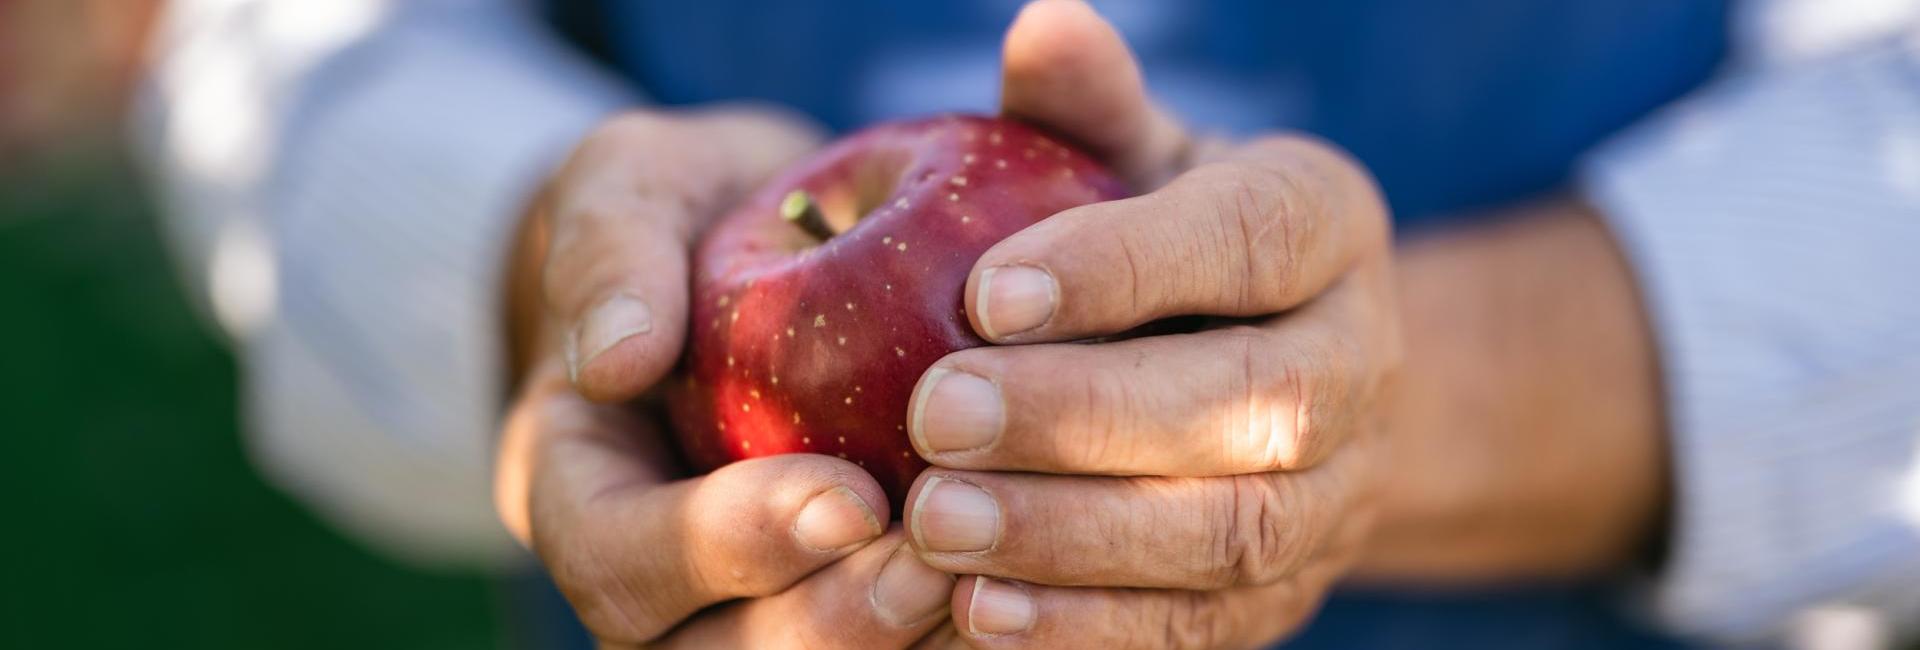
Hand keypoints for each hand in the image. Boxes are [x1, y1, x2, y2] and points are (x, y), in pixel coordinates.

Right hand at [495, 109, 958, 647]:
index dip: (724, 547)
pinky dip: (964, 624)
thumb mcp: (634, 187)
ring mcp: (750, 603)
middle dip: (832, 621)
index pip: (618, 559)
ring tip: (1000, 572)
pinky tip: (1041, 579)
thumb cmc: (691, 207)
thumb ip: (611, 252)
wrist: (777, 241)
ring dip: (902, 636)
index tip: (846, 498)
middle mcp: (659, 580)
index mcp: (581, 491)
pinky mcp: (846, 595)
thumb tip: (615, 360)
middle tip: (937, 561)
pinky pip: (898, 640)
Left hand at [902, 2, 1399, 646]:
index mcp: (1328, 224)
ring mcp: (1340, 492)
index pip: (1249, 240)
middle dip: (1088, 417)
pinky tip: (980, 615)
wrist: (1285, 373)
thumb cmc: (1170, 241)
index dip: (1125, 269)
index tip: (983, 293)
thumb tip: (1044, 28)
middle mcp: (1362, 359)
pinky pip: (1206, 626)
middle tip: (934, 416)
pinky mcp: (1288, 594)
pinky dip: (1094, 630)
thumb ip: (1091, 111)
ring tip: (938, 526)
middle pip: (1256, 401)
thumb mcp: (1141, 159)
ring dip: (1079, 537)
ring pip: (1234, 530)